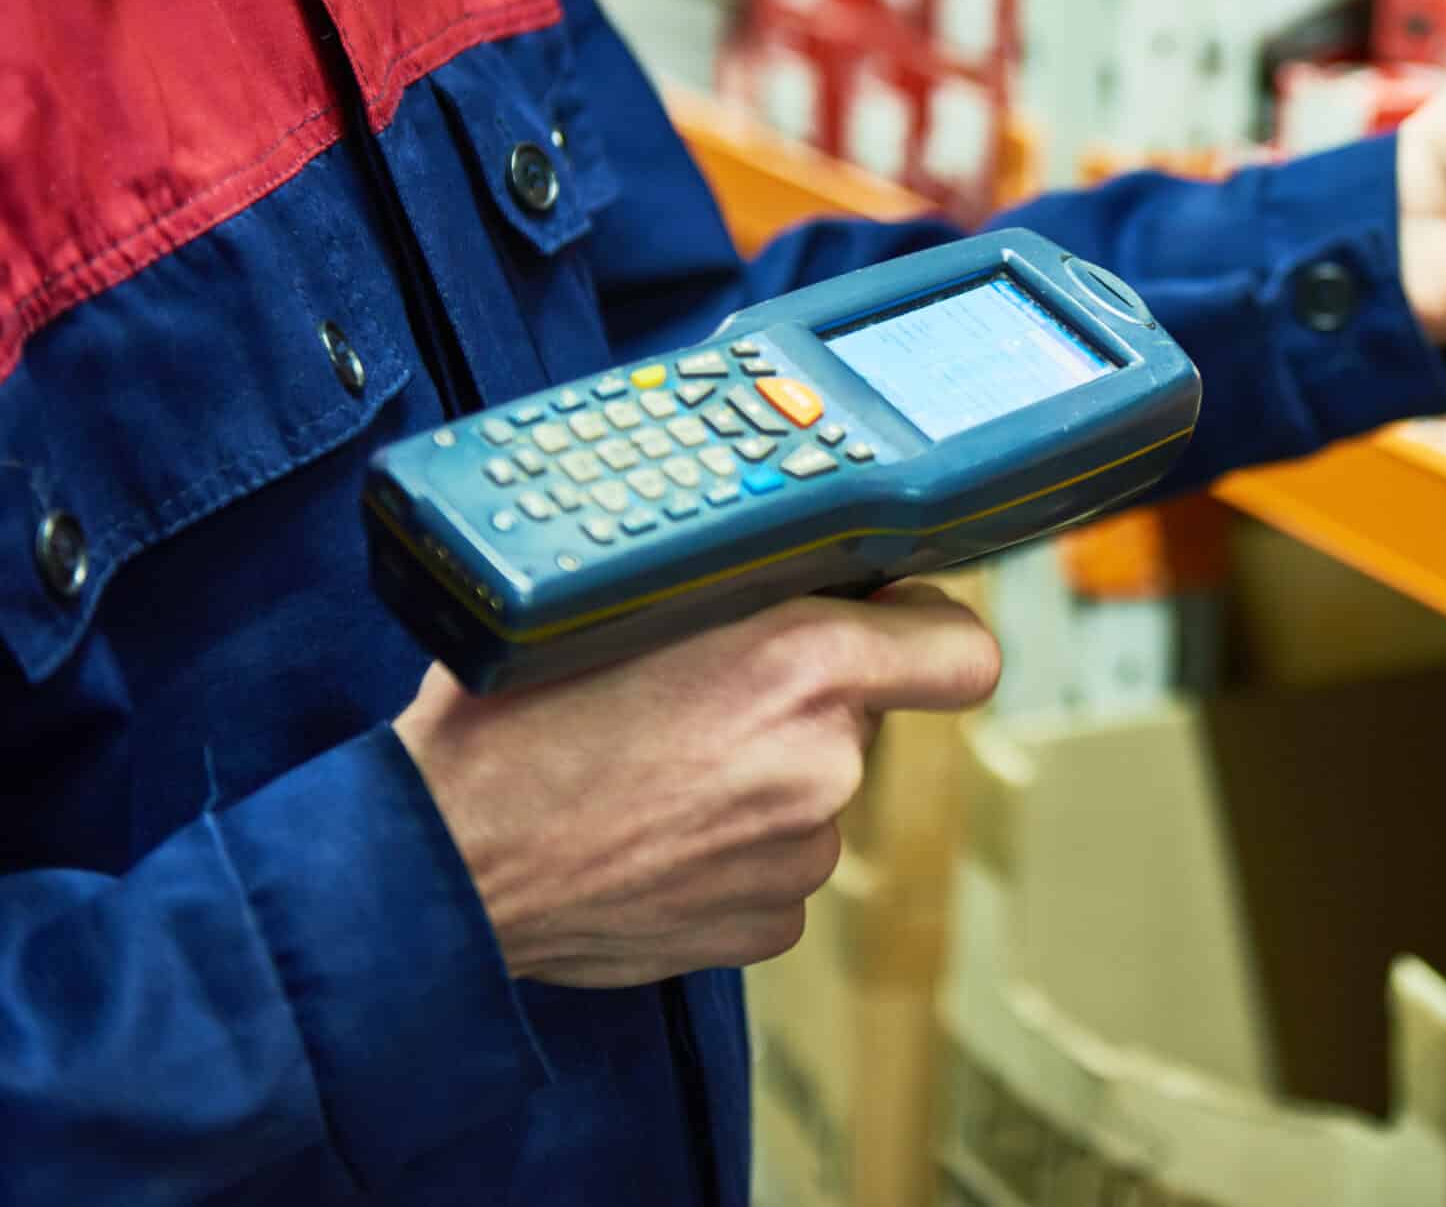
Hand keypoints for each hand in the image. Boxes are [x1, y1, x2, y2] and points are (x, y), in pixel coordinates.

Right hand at [393, 585, 999, 986]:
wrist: (437, 869)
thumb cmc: (505, 721)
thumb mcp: (617, 603)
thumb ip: (731, 592)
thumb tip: (790, 570)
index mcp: (802, 662)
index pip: (960, 651)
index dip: (926, 635)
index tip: (893, 628)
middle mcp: (824, 762)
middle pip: (860, 717)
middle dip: (800, 704)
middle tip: (698, 699)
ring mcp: (800, 853)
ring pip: (809, 794)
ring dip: (756, 781)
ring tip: (646, 774)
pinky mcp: (765, 923)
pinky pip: (773, 866)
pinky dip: (727, 854)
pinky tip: (647, 838)